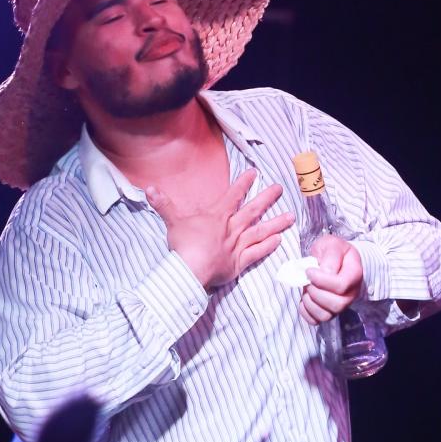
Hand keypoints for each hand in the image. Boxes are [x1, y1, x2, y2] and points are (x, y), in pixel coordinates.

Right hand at [146, 170, 294, 288]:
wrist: (191, 268)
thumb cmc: (183, 244)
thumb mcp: (172, 221)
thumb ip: (163, 204)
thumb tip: (149, 188)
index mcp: (217, 216)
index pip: (233, 195)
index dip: (244, 183)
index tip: (255, 173)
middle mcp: (231, 228)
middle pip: (252, 210)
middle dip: (266, 198)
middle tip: (280, 188)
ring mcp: (237, 245)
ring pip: (261, 231)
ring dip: (276, 223)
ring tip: (291, 216)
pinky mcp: (239, 263)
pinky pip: (257, 253)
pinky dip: (268, 247)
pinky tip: (279, 241)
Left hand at [300, 234, 364, 324]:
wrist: (335, 259)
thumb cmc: (334, 251)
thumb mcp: (332, 244)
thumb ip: (330, 255)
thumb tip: (324, 272)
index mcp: (354, 274)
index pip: (341, 285)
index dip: (321, 280)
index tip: (309, 271)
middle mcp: (351, 293)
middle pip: (337, 304)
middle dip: (316, 293)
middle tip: (308, 281)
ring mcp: (340, 304)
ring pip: (327, 315)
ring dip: (310, 303)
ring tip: (307, 289)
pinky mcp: (328, 311)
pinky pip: (316, 320)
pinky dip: (306, 312)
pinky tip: (304, 299)